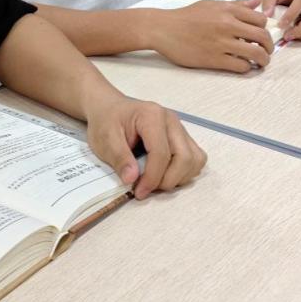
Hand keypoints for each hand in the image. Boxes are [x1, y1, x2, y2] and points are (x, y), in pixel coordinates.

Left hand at [84, 93, 206, 199]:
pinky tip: (165, 174)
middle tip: (147, 188)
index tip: (139, 192)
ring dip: (178, 177)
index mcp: (152, 117)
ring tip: (156, 181)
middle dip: (168, 180)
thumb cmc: (107, 122)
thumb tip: (132, 179)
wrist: (111, 109)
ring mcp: (180, 128)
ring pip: (195, 160)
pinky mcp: (183, 137)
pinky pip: (196, 158)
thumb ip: (119, 158)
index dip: (152, 178)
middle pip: (185, 157)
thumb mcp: (105, 139)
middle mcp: (171, 121)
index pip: (161, 153)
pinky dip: (184, 172)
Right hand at [149, 0, 275, 72]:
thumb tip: (258, 0)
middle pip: (262, 37)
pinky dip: (246, 68)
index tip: (262, 36)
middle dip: (269, 46)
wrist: (163, 29)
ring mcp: (221, 43)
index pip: (260, 20)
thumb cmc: (187, 16)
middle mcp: (227, 25)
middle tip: (267, 52)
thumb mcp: (212, 5)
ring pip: (255, 53)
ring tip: (260, 63)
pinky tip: (243, 66)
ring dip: (263, 60)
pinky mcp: (213, 59)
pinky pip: (240, 65)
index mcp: (228, 10)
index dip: (265, 29)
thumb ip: (236, 4)